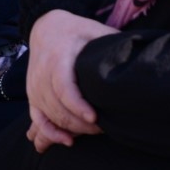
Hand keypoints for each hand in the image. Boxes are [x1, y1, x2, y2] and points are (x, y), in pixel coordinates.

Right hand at [23, 10, 117, 151]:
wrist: (46, 28)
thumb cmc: (76, 31)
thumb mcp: (94, 30)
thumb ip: (112, 42)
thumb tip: (137, 56)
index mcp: (58, 57)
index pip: (63, 87)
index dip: (77, 105)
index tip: (95, 117)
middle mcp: (42, 74)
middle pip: (57, 107)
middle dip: (81, 123)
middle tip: (104, 127)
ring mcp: (35, 86)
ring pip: (50, 115)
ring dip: (72, 128)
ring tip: (95, 130)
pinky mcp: (32, 95)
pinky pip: (38, 119)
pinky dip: (51, 133)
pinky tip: (68, 141)